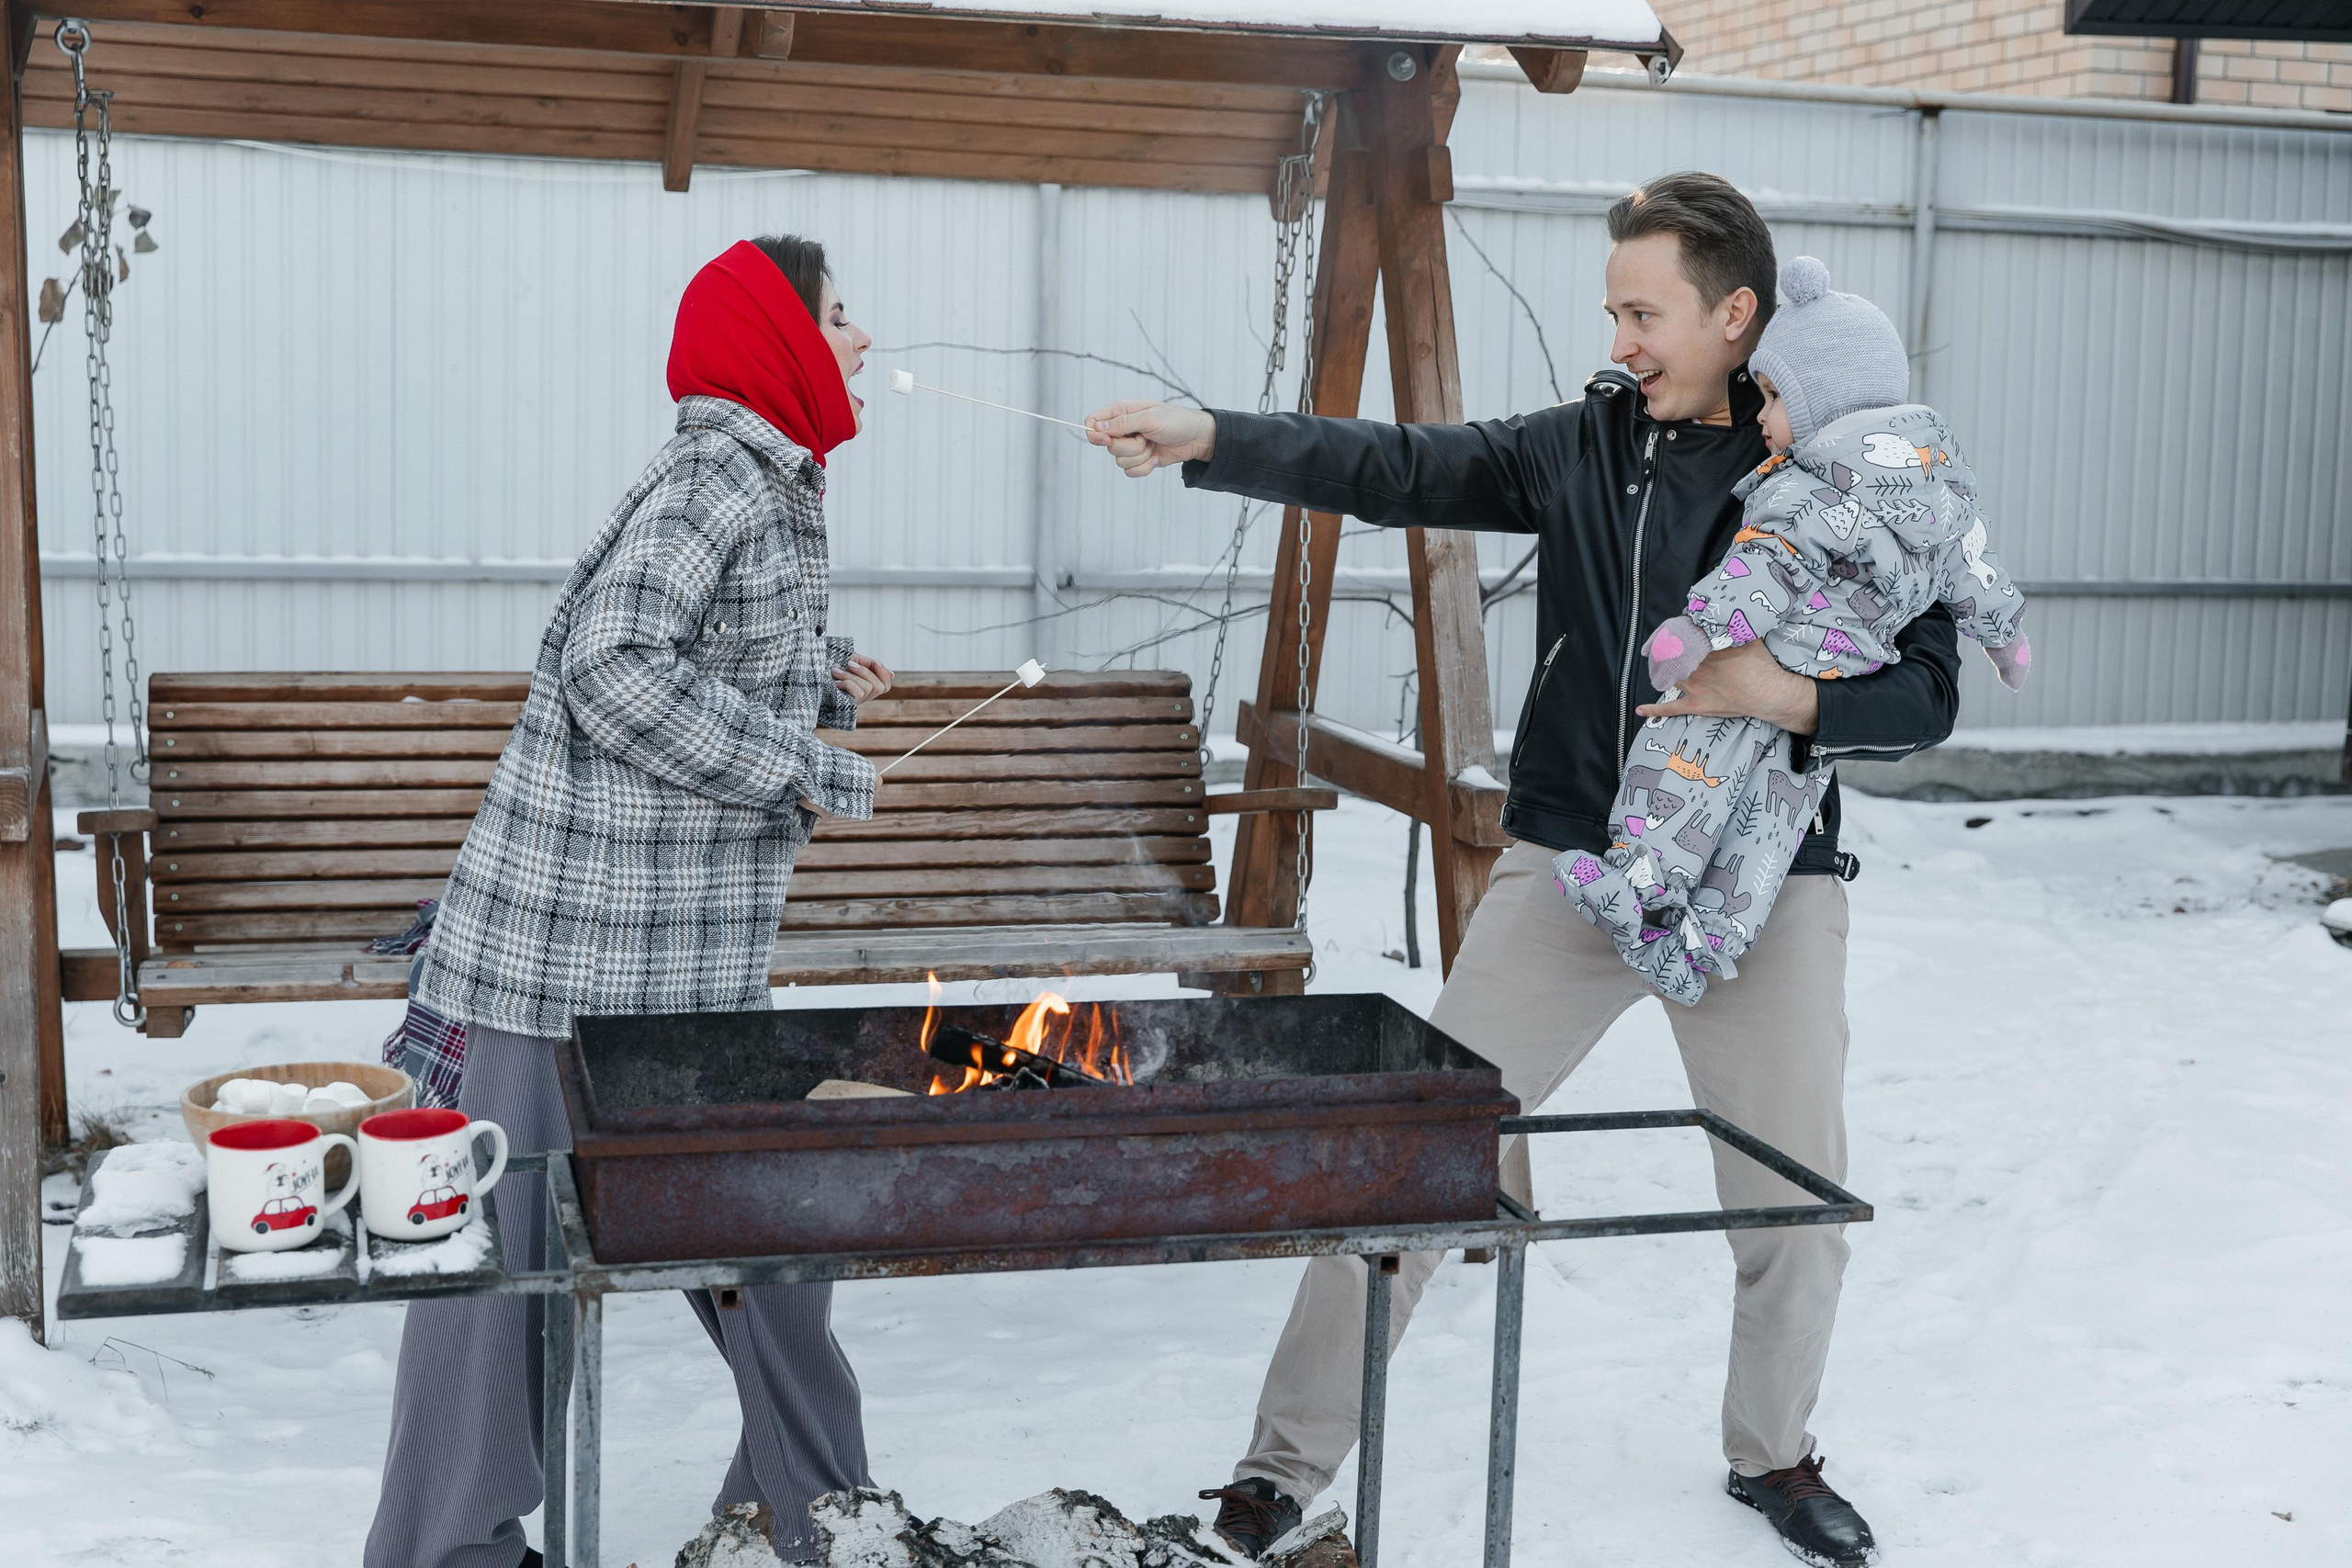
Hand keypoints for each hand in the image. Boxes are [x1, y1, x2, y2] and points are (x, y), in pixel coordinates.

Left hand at [830, 653, 893, 702]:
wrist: (809, 675)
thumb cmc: (829, 666)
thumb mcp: (852, 660)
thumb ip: (868, 664)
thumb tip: (892, 674)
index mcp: (864, 687)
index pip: (885, 685)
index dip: (884, 673)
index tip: (874, 661)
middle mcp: (862, 697)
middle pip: (879, 687)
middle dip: (865, 672)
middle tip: (849, 663)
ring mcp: (854, 703)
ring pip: (868, 688)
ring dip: (851, 676)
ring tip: (835, 671)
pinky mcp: (847, 706)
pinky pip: (858, 693)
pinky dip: (848, 683)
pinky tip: (835, 682)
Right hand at [1085, 400, 1215, 476]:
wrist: (1195, 439)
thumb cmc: (1175, 421)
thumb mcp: (1149, 418)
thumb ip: (1123, 423)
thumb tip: (1098, 427)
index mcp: (1122, 412)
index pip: (1094, 421)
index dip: (1094, 433)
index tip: (1105, 440)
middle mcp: (1123, 429)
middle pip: (1108, 446)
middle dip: (1129, 446)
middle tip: (1145, 437)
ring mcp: (1130, 446)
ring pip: (1120, 461)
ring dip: (1140, 456)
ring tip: (1153, 444)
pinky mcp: (1138, 460)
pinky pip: (1130, 472)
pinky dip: (1145, 467)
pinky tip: (1156, 457)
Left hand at [1635, 639, 1819, 734]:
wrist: (1769, 693)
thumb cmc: (1761, 665)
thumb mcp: (1749, 638)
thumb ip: (1734, 627)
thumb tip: (1727, 612)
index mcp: (1704, 650)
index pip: (1682, 638)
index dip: (1675, 632)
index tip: (1673, 628)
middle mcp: (1694, 667)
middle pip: (1670, 656)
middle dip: (1664, 650)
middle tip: (1661, 646)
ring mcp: (1693, 687)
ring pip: (1667, 677)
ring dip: (1659, 672)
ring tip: (1655, 667)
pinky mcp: (1695, 705)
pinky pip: (1670, 709)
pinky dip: (1654, 709)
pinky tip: (1640, 709)